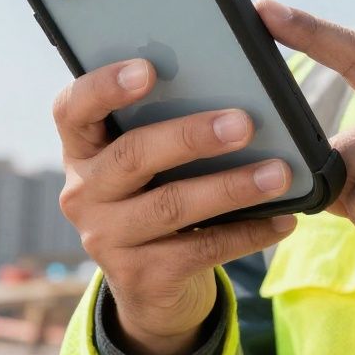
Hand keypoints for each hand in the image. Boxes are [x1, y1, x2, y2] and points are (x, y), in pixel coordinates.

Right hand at [55, 58, 297, 354]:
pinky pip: (201, 250)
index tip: (148, 68)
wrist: (151, 286)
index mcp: (83, 150)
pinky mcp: (139, 278)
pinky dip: (247, 232)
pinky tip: (282, 218)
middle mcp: (83, 193)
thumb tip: (236, 92)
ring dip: (231, 187)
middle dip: (191, 136)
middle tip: (243, 123)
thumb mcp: (149, 165)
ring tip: (278, 173)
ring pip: (171, 206)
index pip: (73, 109)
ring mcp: (106, 240)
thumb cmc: (158, 197)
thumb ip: (165, 127)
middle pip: (132, 156)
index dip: (105, 86)